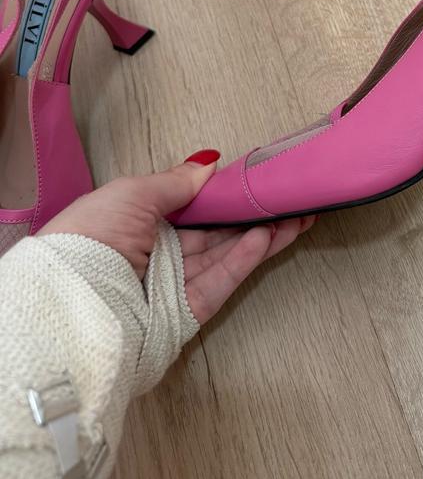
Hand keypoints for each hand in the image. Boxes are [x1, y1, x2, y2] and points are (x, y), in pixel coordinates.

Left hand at [38, 159, 315, 322]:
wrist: (71, 307)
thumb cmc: (93, 238)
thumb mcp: (130, 195)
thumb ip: (175, 182)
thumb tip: (209, 163)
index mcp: (136, 224)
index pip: (189, 208)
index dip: (222, 195)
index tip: (255, 181)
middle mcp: (156, 255)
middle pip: (213, 233)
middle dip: (252, 216)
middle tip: (289, 199)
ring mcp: (173, 286)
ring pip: (224, 257)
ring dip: (261, 235)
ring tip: (295, 216)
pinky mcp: (185, 314)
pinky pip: (220, 282)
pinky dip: (244, 260)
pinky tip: (268, 237)